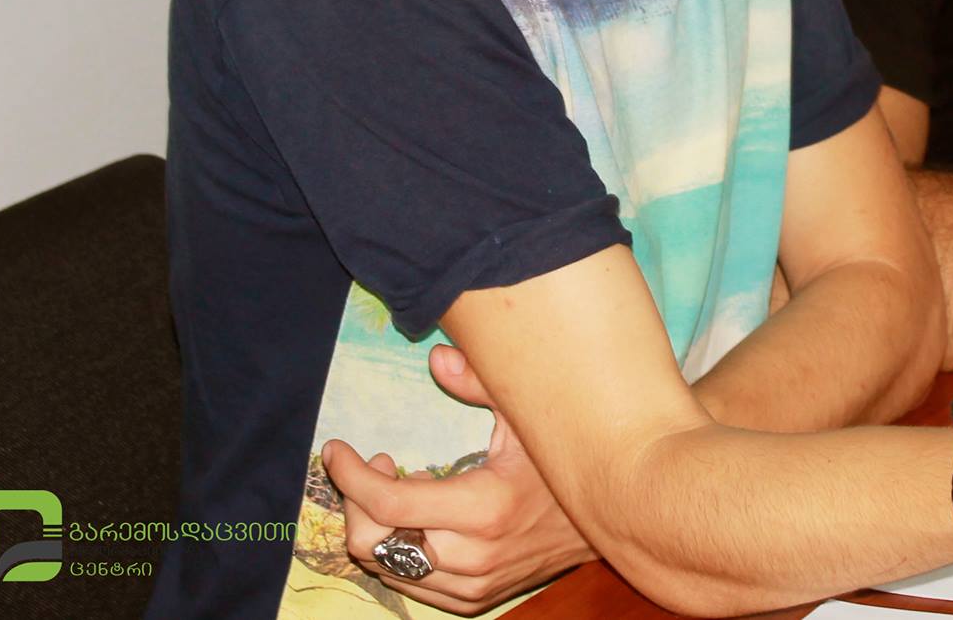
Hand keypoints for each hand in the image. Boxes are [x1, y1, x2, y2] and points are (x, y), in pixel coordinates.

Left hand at [323, 345, 594, 615]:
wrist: (617, 519)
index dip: (349, 475)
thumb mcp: (529, 413)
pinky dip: (397, 552)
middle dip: (357, 501)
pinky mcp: (475, 599)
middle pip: (374, 543)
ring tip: (395, 486)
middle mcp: (473, 556)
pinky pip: (411, 586)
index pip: (388, 501)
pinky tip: (414, 519)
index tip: (335, 449)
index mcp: (484, 508)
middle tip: (375, 465)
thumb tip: (437, 357)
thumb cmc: (569, 458)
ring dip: (375, 526)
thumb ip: (481, 382)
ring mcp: (474, 585)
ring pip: (387, 569)